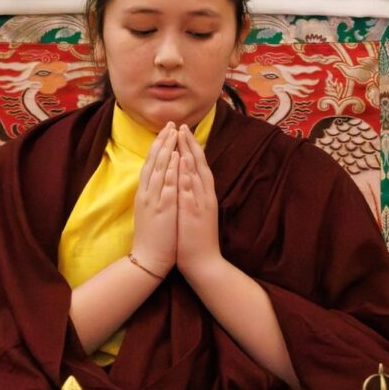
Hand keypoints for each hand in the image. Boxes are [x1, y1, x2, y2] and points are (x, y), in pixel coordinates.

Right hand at [131, 122, 178, 277]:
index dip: (158, 147)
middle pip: (154, 162)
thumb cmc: (152, 239)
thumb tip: (155, 184)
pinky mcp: (162, 208)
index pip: (150, 165)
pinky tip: (176, 156)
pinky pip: (166, 185)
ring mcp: (153, 200)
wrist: (148, 260)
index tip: (166, 132)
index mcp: (144, 194)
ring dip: (167, 149)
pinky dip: (170, 169)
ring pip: (159, 168)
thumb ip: (152, 197)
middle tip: (170, 124)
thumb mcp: (149, 213)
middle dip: (162, 142)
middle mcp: (147, 193)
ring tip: (173, 132)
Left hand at [176, 124, 221, 278]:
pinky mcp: (195, 215)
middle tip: (183, 126)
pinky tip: (183, 165)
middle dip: (191, 145)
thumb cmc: (197, 239)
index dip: (192, 148)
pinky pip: (190, 192)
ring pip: (196, 175)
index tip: (184, 132)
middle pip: (199, 165)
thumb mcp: (196, 212)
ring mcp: (201, 205)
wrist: (204, 263)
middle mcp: (205, 197)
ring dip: (190, 155)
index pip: (199, 166)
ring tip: (183, 137)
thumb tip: (187, 180)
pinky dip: (187, 177)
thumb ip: (194, 196)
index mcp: (204, 196)